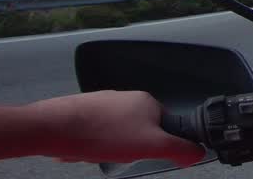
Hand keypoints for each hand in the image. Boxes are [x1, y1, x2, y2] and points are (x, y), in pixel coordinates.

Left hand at [27, 91, 204, 165]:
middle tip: (118, 155)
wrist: (54, 128)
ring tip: (96, 152)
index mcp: (147, 102)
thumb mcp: (150, 145)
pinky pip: (95, 134)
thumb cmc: (100, 133)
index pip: (165, 126)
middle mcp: (127, 98)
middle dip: (128, 149)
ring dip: (107, 148)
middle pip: (139, 132)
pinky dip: (91, 145)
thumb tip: (198, 152)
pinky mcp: (84, 112)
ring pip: (115, 135)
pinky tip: (83, 150)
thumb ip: (179, 148)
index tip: (145, 152)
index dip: (156, 144)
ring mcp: (104, 103)